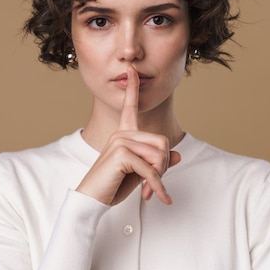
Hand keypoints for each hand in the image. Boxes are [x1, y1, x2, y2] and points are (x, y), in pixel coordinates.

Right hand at [76, 64, 180, 205]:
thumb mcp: (140, 173)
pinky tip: (155, 197)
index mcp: (123, 133)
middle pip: (162, 142)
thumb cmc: (112, 186)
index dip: (132, 88)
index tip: (131, 69)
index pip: (129, 106)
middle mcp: (121, 133)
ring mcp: (119, 141)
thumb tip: (177, 155)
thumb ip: (157, 162)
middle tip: (154, 184)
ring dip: (158, 178)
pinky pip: (150, 170)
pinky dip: (156, 187)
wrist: (91, 199)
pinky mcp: (121, 154)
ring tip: (148, 189)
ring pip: (159, 156)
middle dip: (163, 166)